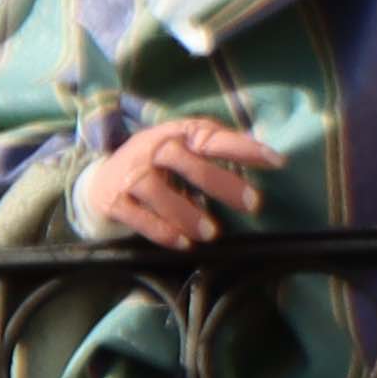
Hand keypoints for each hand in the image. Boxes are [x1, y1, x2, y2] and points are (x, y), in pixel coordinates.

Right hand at [74, 115, 281, 252]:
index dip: (244, 148)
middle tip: (254, 204)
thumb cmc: (157, 165)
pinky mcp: (114, 200)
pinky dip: (160, 230)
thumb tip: (268, 156)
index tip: (277, 162)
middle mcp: (152, 149)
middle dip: (221, 182)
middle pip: (185, 161)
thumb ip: (218, 150)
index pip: (213, 136)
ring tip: (214, 233)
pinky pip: (136, 216)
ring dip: (187, 212)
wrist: (99, 181)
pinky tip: (183, 243)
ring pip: (155, 190)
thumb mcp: (184, 149)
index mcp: (176, 133)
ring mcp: (130, 174)